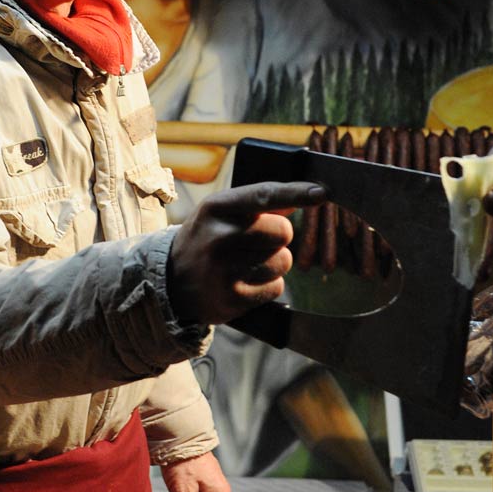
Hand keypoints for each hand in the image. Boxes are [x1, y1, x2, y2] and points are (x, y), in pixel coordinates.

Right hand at [166, 180, 327, 324]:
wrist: (170, 282)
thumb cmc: (206, 239)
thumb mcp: (221, 213)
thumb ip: (258, 203)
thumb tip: (304, 195)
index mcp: (217, 207)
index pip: (264, 195)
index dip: (296, 193)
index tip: (322, 193)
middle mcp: (220, 236)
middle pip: (283, 231)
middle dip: (278, 237)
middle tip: (256, 242)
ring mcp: (225, 270)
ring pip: (283, 261)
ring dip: (274, 262)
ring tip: (246, 263)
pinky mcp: (233, 298)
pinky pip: (276, 287)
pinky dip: (268, 285)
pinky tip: (245, 282)